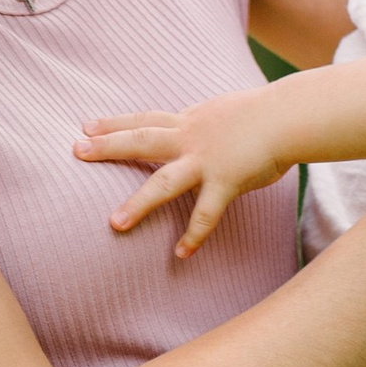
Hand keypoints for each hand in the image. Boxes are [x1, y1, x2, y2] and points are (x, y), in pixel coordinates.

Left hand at [75, 92, 293, 256]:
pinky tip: (181, 254)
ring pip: (164, 182)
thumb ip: (206, 125)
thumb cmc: (266, 114)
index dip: (115, 122)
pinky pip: (207, 213)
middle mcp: (191, 138)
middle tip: (76, 150)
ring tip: (114, 223)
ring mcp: (206, 160)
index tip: (85, 125)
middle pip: (141, 140)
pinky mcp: (226, 180)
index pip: (145, 119)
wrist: (289, 115)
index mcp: (190, 121)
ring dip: (139, 203)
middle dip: (107, 146)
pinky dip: (194, 235)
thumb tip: (199, 131)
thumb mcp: (225, 112)